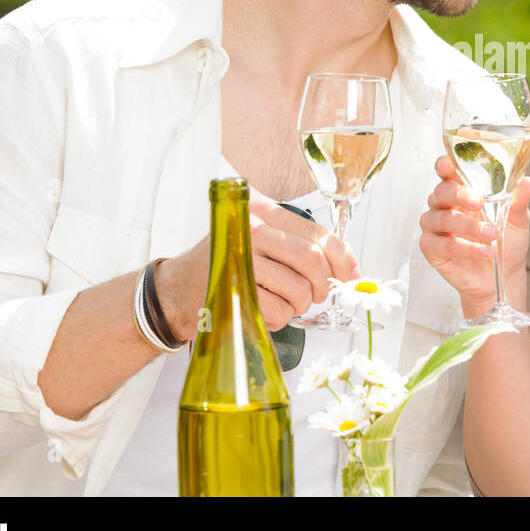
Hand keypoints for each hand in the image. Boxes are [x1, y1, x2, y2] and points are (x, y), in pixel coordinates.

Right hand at [155, 196, 358, 337]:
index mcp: (262, 212)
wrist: (177, 289)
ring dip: (299, 304)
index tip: (352, 277)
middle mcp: (251, 228)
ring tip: (285, 301)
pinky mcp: (233, 289)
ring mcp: (240, 258)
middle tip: (316, 295)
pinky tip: (266, 310)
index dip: (344, 259)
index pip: (318, 234)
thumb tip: (352, 272)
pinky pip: (278, 310)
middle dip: (322, 286)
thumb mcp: (262, 243)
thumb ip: (302, 248)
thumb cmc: (228, 265)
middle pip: (311, 261)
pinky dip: (280, 318)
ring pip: (298, 288)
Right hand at [418, 155, 529, 316]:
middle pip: (441, 192)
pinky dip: (465, 248)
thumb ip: (518, 200)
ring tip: (491, 235)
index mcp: (461, 192)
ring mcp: (435, 227)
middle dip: (460, 195)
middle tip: (479, 203)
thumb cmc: (507, 242)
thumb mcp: (517, 219)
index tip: (447, 165)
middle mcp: (444, 206)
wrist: (504, 275)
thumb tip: (528, 181)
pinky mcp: (432, 249)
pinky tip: (484, 252)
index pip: (446, 173)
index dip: (444, 166)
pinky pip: (443, 244)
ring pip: (442, 219)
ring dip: (468, 227)